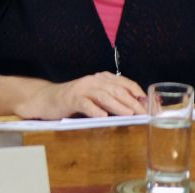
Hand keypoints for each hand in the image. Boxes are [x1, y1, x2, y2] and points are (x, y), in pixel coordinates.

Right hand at [16, 72, 146, 119]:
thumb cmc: (74, 100)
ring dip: (117, 105)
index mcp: (101, 78)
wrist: (47, 98)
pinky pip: (85, 104)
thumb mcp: (95, 96)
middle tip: (142, 112)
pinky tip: (103, 116)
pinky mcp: (71, 99)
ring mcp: (82, 89)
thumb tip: (134, 107)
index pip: (123, 82)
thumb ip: (111, 98)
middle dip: (131, 101)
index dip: (136, 91)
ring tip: (128, 114)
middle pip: (116, 89)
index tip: (147, 102)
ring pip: (103, 95)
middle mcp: (93, 80)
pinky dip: (95, 110)